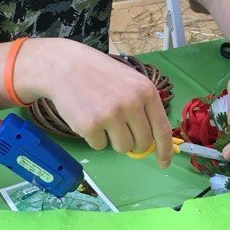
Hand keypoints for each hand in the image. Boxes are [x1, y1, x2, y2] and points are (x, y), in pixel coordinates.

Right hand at [18, 39, 174, 165]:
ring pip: (122, 148)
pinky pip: (100, 146)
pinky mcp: (90, 126)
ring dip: (113, 140)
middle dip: (133, 142)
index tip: (163, 163)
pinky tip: (88, 116)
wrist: (65, 66)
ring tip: (103, 118)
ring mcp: (110, 115)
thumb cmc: (101, 74)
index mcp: (146, 91)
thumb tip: (152, 142)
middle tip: (120, 128)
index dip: (164, 150)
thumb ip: (143, 107)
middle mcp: (132, 104)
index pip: (162, 129)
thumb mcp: (130, 82)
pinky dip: (94, 137)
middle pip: (142, 143)